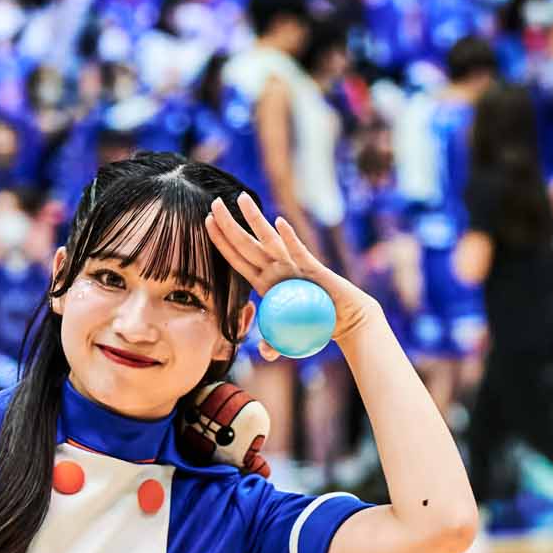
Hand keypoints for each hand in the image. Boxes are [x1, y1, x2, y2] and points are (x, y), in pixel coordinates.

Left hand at [206, 193, 377, 360]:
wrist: (346, 320)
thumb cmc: (316, 325)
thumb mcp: (289, 338)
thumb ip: (275, 345)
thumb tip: (265, 353)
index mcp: (266, 282)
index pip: (238, 259)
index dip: (222, 242)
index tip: (207, 222)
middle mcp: (277, 269)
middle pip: (247, 244)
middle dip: (229, 224)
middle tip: (214, 202)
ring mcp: (294, 265)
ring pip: (269, 240)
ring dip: (254, 220)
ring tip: (241, 199)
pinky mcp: (313, 268)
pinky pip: (298, 251)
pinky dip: (289, 238)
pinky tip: (279, 223)